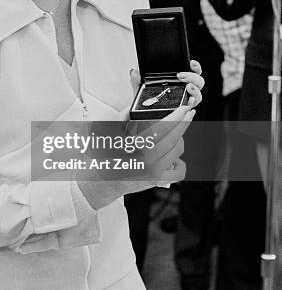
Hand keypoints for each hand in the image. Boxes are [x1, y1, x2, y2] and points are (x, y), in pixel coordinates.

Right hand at [77, 102, 195, 208]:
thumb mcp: (106, 132)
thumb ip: (120, 117)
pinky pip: (179, 172)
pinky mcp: (157, 181)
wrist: (100, 182)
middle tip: (189, 113)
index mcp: (137, 146)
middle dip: (185, 123)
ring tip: (173, 133)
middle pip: (176, 138)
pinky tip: (172, 156)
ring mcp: (155, 172)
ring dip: (178, 139)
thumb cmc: (103, 156)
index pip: (165, 127)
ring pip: (178, 151)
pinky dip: (179, 162)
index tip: (185, 108)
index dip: (177, 116)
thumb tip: (133, 106)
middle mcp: (149, 160)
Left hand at [129, 60, 203, 109]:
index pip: (194, 71)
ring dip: (195, 90)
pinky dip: (192, 103)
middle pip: (199, 82)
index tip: (191, 62)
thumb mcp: (141, 86)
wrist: (144, 114)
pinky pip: (191, 107)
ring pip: (198, 95)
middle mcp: (186, 89)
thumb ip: (137, 79)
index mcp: (180, 80)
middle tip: (180, 75)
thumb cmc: (147, 97)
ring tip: (188, 87)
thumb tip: (133, 71)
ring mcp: (185, 100)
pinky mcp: (183, 110)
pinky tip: (188, 102)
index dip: (196, 67)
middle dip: (193, 77)